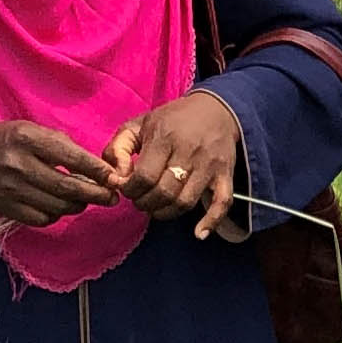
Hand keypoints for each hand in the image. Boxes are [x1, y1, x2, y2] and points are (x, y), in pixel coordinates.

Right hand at [0, 119, 119, 227]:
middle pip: (67, 187)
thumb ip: (62, 146)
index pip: (71, 157)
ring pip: (58, 206)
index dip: (97, 170)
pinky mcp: (7, 207)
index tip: (114, 177)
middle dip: (96, 194)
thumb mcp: (32, 130)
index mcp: (27, 139)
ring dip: (79, 205)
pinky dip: (57, 214)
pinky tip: (59, 205)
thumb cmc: (8, 139)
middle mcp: (18, 164)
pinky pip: (43, 218)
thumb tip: (97, 169)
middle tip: (112, 197)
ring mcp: (11, 189)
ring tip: (85, 199)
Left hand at [101, 93, 240, 239]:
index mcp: (164, 137)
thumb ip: (118, 147)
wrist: (215, 109)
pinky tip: (199, 234)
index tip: (126, 189)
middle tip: (139, 200)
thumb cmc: (172, 119)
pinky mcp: (226, 174)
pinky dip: (211, 222)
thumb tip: (116, 176)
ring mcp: (209, 165)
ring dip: (166, 212)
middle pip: (163, 192)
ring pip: (186, 201)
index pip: (144, 176)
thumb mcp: (139, 124)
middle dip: (145, 203)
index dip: (130, 189)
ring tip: (155, 208)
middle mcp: (188, 152)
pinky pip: (222, 203)